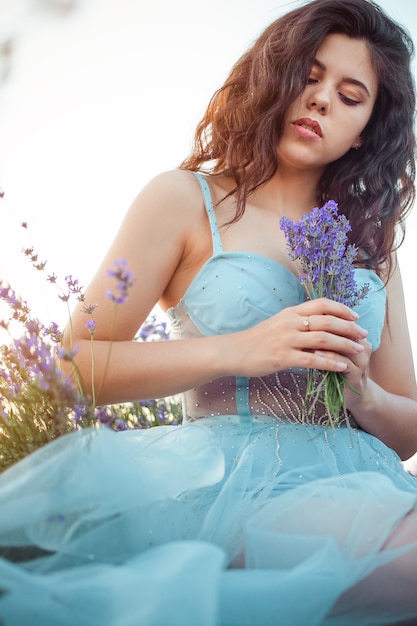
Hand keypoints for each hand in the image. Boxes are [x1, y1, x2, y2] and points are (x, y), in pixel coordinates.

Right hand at [233, 297, 367, 377]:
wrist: (233, 352)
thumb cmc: (255, 340)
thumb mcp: (277, 324)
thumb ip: (296, 322)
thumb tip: (317, 323)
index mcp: (290, 312)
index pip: (321, 304)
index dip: (341, 309)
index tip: (355, 316)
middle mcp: (290, 323)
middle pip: (327, 321)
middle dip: (349, 328)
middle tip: (363, 334)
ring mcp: (286, 340)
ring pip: (323, 340)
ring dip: (344, 344)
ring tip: (358, 350)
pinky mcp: (283, 358)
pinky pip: (312, 360)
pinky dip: (330, 363)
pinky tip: (342, 366)